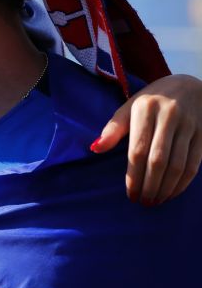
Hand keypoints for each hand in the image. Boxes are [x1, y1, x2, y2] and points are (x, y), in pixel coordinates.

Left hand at [91, 74, 201, 204]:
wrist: (189, 85)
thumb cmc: (151, 101)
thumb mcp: (129, 108)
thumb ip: (113, 128)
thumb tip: (95, 148)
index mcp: (146, 109)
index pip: (138, 150)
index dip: (134, 175)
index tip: (130, 193)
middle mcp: (169, 115)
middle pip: (158, 160)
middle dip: (149, 185)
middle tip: (142, 202)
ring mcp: (189, 125)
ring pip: (178, 164)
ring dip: (166, 187)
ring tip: (156, 201)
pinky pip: (194, 164)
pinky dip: (183, 182)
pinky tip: (172, 192)